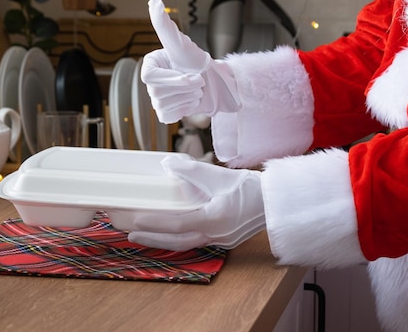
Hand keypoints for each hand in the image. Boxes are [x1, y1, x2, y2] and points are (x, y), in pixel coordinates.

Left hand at [127, 156, 264, 250]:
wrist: (275, 202)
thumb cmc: (251, 188)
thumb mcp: (219, 175)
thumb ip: (191, 170)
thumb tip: (167, 164)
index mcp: (215, 219)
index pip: (178, 224)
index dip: (156, 223)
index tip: (137, 220)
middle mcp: (216, 235)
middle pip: (178, 242)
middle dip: (153, 240)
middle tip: (132, 235)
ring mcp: (221, 240)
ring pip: (187, 244)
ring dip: (165, 241)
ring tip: (145, 235)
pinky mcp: (224, 240)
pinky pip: (197, 241)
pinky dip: (180, 238)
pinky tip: (171, 232)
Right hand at [141, 0, 240, 123]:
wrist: (215, 82)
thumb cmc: (198, 61)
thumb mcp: (182, 44)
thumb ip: (165, 25)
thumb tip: (154, 1)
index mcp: (149, 65)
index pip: (149, 78)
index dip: (173, 80)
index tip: (192, 77)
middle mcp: (150, 83)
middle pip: (159, 93)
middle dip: (186, 89)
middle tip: (199, 81)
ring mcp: (156, 100)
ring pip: (166, 105)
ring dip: (189, 99)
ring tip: (196, 90)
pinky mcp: (165, 114)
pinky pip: (169, 117)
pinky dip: (184, 110)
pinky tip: (190, 102)